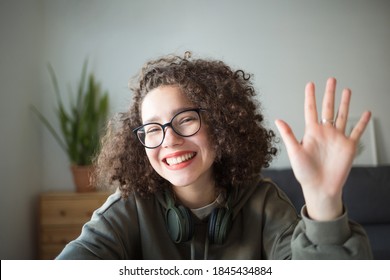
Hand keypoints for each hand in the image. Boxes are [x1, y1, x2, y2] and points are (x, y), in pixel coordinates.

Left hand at [275, 78, 370, 220]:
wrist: (320, 187)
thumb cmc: (305, 173)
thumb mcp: (294, 152)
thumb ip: (288, 135)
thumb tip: (277, 120)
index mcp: (312, 132)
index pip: (311, 109)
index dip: (311, 97)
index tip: (310, 84)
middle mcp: (325, 132)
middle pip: (328, 108)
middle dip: (330, 93)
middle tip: (331, 80)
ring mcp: (338, 138)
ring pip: (342, 115)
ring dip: (345, 103)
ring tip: (346, 90)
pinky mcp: (349, 146)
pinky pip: (357, 131)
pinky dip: (362, 122)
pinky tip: (366, 113)